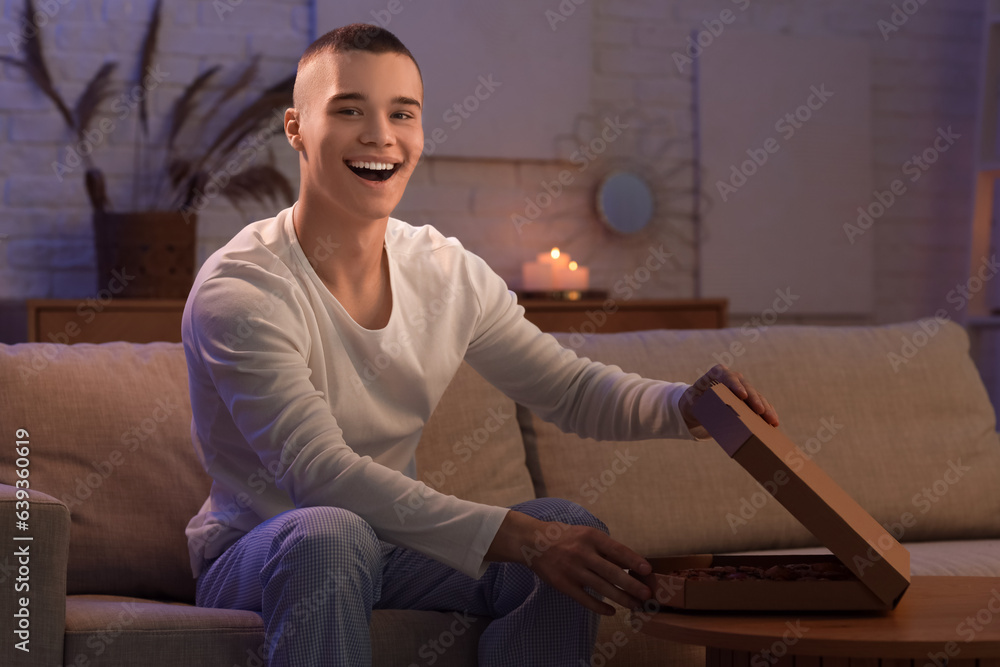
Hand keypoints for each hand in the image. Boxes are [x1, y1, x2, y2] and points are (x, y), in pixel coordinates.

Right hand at [484, 510, 651, 614]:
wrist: (533, 542)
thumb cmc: (565, 537)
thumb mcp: (585, 534)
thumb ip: (605, 547)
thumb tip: (630, 563)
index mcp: (590, 537)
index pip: (617, 550)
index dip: (633, 561)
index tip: (648, 570)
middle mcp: (582, 553)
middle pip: (612, 572)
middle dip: (632, 584)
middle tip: (647, 594)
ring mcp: (572, 570)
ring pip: (602, 588)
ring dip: (621, 598)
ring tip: (635, 604)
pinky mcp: (564, 585)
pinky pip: (585, 599)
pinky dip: (600, 607)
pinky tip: (611, 611)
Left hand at [680, 364, 778, 435]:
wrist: (697, 405)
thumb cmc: (693, 401)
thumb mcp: (692, 402)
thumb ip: (698, 404)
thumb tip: (713, 412)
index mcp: (716, 373)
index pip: (726, 376)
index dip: (735, 385)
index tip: (742, 396)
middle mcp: (732, 378)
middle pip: (746, 387)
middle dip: (755, 400)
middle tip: (761, 411)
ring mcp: (743, 387)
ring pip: (757, 396)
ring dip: (766, 409)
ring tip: (772, 421)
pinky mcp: (749, 398)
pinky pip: (761, 404)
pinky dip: (767, 412)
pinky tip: (774, 422)